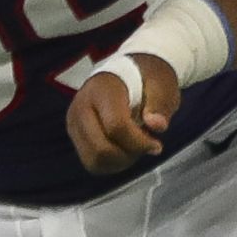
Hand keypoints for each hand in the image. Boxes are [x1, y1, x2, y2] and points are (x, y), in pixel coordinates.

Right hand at [65, 57, 180, 175]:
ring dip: (119, 162)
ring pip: (93, 161)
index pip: (116, 126)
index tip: (157, 145)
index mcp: (102, 90)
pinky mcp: (74, 135)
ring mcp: (74, 123)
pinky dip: (110, 164)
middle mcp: (81, 107)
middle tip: (145, 147)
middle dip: (128, 155)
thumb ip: (160, 105)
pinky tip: (124, 150)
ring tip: (134, 148)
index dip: (138, 142)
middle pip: (100, 149)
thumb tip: (157, 126)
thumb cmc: (146, 79)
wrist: (125, 72)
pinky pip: (90, 162)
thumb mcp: (162, 85)